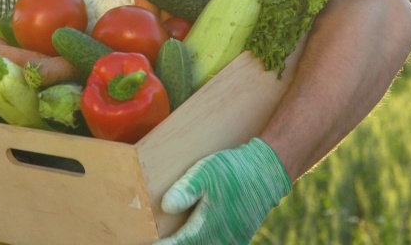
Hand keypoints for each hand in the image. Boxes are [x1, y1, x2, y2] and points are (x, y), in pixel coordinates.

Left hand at [155, 138, 290, 244]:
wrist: (266, 174)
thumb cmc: (233, 172)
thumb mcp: (205, 174)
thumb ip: (186, 191)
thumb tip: (166, 206)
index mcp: (205, 228)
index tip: (145, 244)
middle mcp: (217, 241)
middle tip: (154, 242)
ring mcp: (228, 243)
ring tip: (168, 240)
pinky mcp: (236, 240)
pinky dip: (201, 243)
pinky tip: (192, 238)